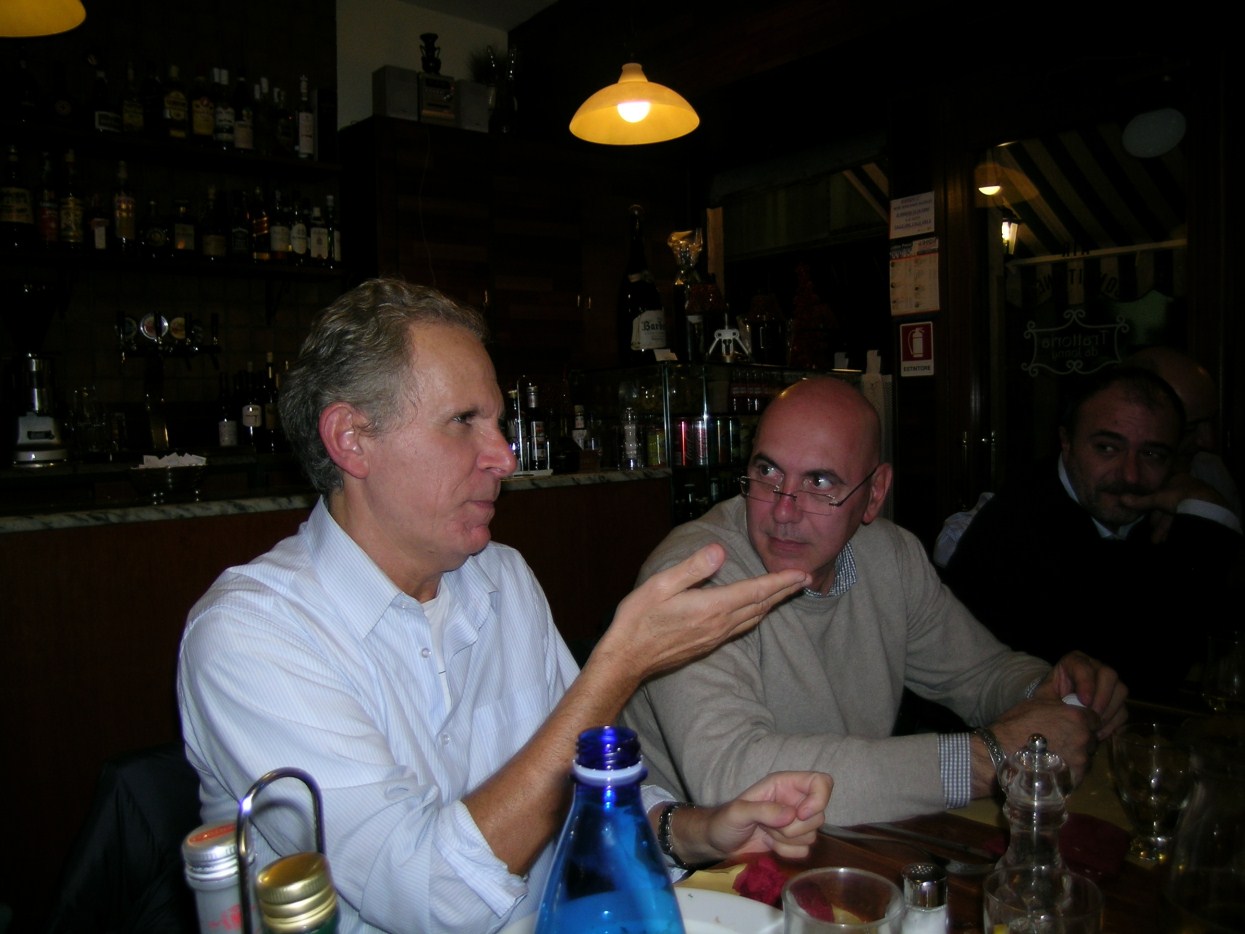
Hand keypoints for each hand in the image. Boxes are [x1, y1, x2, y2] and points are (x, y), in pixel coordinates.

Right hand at [591, 543, 807, 685]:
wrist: (627, 659)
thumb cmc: (639, 620)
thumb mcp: (660, 585)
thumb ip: (692, 568)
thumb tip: (719, 552)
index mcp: (711, 607)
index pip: (754, 591)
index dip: (780, 581)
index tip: (800, 574)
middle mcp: (719, 624)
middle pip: (760, 606)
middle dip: (784, 591)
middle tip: (804, 579)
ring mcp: (715, 637)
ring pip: (753, 618)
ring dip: (772, 603)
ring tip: (786, 592)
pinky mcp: (708, 644)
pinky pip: (741, 627)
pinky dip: (756, 614)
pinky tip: (756, 611)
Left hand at [678, 771, 832, 864]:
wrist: (719, 842)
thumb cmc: (725, 820)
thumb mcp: (738, 812)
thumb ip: (763, 810)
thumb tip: (791, 815)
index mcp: (785, 784)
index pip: (821, 782)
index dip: (818, 799)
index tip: (800, 815)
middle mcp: (794, 800)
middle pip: (818, 816)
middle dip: (794, 828)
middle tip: (769, 827)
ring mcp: (795, 822)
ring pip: (812, 835)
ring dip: (787, 840)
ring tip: (766, 833)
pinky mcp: (794, 841)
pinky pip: (804, 850)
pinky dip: (786, 851)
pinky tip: (769, 844)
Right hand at [989, 699, 1099, 787]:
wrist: (1002, 751)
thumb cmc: (1016, 724)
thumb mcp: (1037, 703)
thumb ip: (1059, 705)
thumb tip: (1066, 703)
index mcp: (1077, 717)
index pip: (1094, 720)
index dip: (1083, 723)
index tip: (1071, 726)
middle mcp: (1083, 738)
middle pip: (1091, 740)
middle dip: (1080, 740)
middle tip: (1061, 742)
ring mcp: (1080, 760)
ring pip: (1085, 758)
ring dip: (1075, 757)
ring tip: (1055, 757)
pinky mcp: (1074, 778)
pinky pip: (1077, 773)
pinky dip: (1068, 771)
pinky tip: (1053, 769)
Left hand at [1035, 651, 1129, 739]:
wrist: (1055, 709)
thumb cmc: (1047, 700)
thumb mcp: (1044, 698)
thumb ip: (1051, 700)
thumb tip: (1068, 710)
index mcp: (1074, 662)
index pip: (1084, 666)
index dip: (1086, 683)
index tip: (1083, 702)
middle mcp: (1095, 667)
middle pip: (1109, 675)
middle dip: (1101, 698)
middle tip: (1091, 716)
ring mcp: (1109, 683)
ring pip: (1120, 691)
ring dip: (1108, 712)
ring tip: (1093, 726)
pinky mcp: (1116, 700)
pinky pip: (1123, 710)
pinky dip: (1112, 723)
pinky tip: (1098, 732)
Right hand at [1120, 473, 1228, 543]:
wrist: (1206, 505)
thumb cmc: (1179, 496)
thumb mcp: (1157, 499)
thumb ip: (1140, 501)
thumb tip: (1121, 498)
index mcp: (1177, 479)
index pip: (1161, 494)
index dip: (1154, 508)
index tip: (1151, 522)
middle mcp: (1187, 487)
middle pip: (1169, 508)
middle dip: (1161, 524)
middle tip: (1155, 537)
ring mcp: (1197, 498)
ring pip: (1178, 516)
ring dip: (1168, 530)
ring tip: (1161, 542)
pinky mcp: (1205, 509)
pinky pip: (1188, 519)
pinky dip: (1180, 528)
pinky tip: (1173, 538)